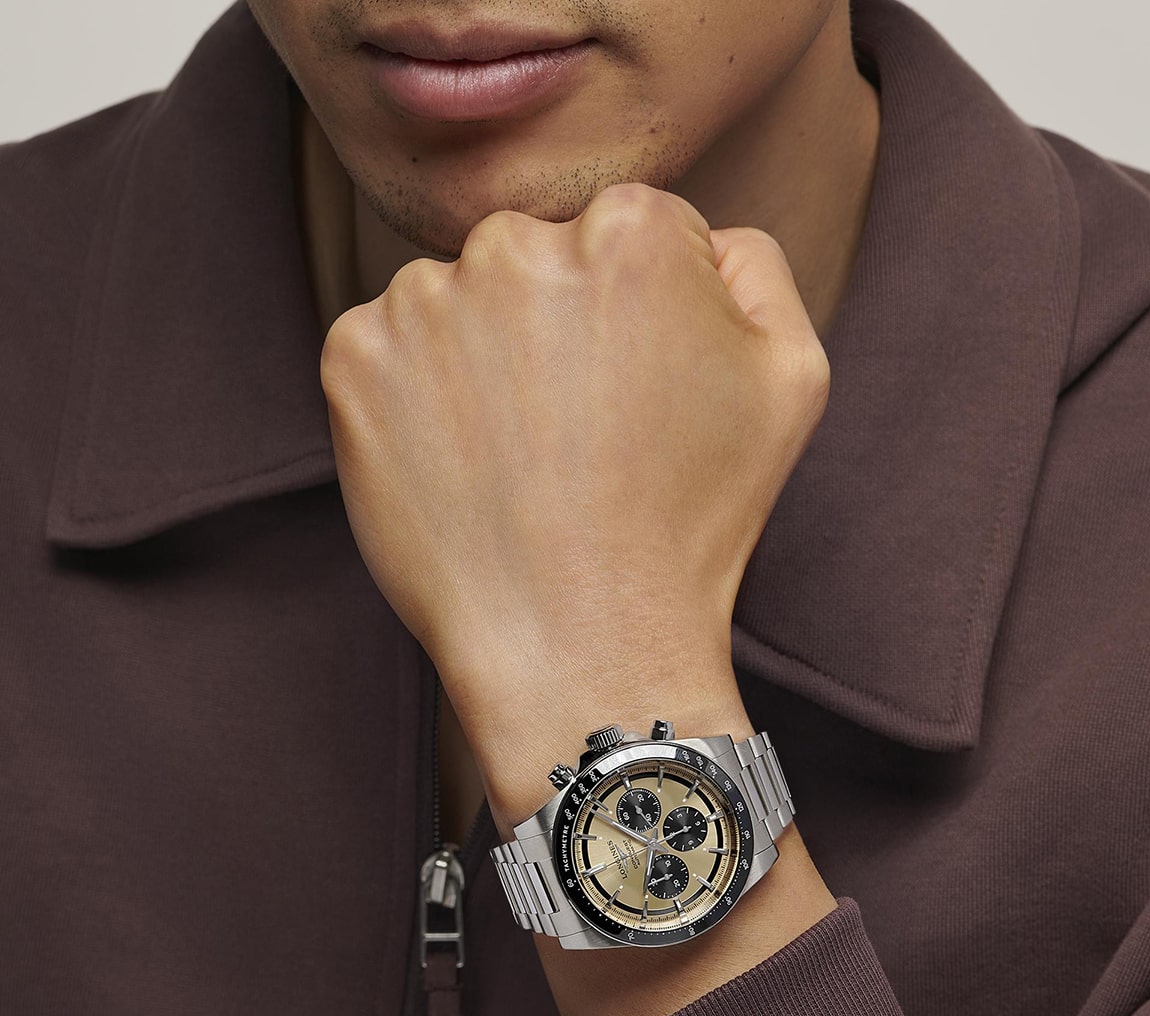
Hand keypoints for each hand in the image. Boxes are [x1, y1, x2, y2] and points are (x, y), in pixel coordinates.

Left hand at [320, 182, 829, 825]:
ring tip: (518, 465)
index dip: (638, 323)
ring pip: (457, 305)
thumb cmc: (693, 525)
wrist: (580, 645)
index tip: (635, 401)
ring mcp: (422, 300)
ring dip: (479, 362)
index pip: (627, 235)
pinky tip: (461, 468)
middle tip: (577, 441)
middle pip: (535, 260)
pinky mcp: (354, 360)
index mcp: (629, 230)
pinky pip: (386, 351)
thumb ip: (755, 267)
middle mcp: (515, 241)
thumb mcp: (791, 379)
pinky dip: (413, 400)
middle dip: (553, 330)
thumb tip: (701, 237)